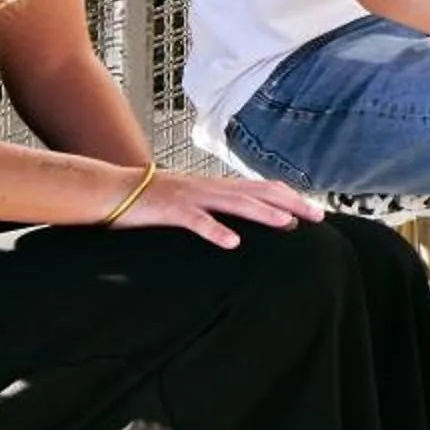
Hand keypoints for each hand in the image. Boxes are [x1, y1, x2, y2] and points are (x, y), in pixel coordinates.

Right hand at [114, 169, 322, 247]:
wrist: (111, 191)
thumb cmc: (153, 200)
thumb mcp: (193, 202)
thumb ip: (219, 208)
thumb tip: (245, 224)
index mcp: (217, 186)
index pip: (263, 188)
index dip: (291, 197)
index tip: (316, 210)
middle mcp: (210, 187)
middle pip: (259, 192)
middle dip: (291, 203)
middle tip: (318, 216)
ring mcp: (192, 196)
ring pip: (235, 203)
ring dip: (263, 213)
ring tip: (288, 224)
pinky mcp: (171, 210)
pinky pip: (197, 221)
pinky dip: (215, 231)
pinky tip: (232, 243)